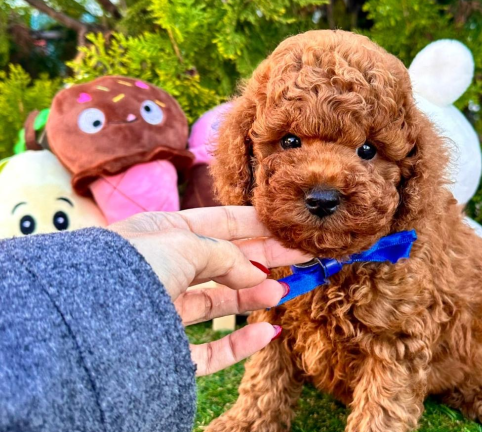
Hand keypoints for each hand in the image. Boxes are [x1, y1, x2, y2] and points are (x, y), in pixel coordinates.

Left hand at [108, 207, 308, 375]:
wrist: (88, 318)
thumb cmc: (132, 264)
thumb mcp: (185, 242)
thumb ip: (228, 255)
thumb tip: (256, 273)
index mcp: (161, 234)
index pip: (217, 225)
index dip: (253, 226)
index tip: (285, 228)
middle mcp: (163, 269)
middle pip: (223, 264)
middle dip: (261, 260)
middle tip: (297, 258)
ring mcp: (163, 311)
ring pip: (218, 304)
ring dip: (252, 297)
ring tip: (282, 292)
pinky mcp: (165, 351)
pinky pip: (209, 350)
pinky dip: (240, 342)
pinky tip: (266, 332)